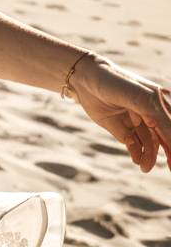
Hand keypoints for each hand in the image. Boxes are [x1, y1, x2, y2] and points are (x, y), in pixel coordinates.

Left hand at [71, 55, 170, 173]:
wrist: (85, 79)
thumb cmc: (116, 82)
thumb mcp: (139, 98)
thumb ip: (156, 115)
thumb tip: (170, 138)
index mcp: (160, 104)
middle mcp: (150, 114)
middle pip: (164, 138)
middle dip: (169, 154)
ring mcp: (136, 122)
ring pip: (149, 144)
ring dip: (149, 156)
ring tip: (145, 168)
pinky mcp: (121, 129)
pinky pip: (133, 145)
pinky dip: (137, 153)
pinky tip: (138, 161)